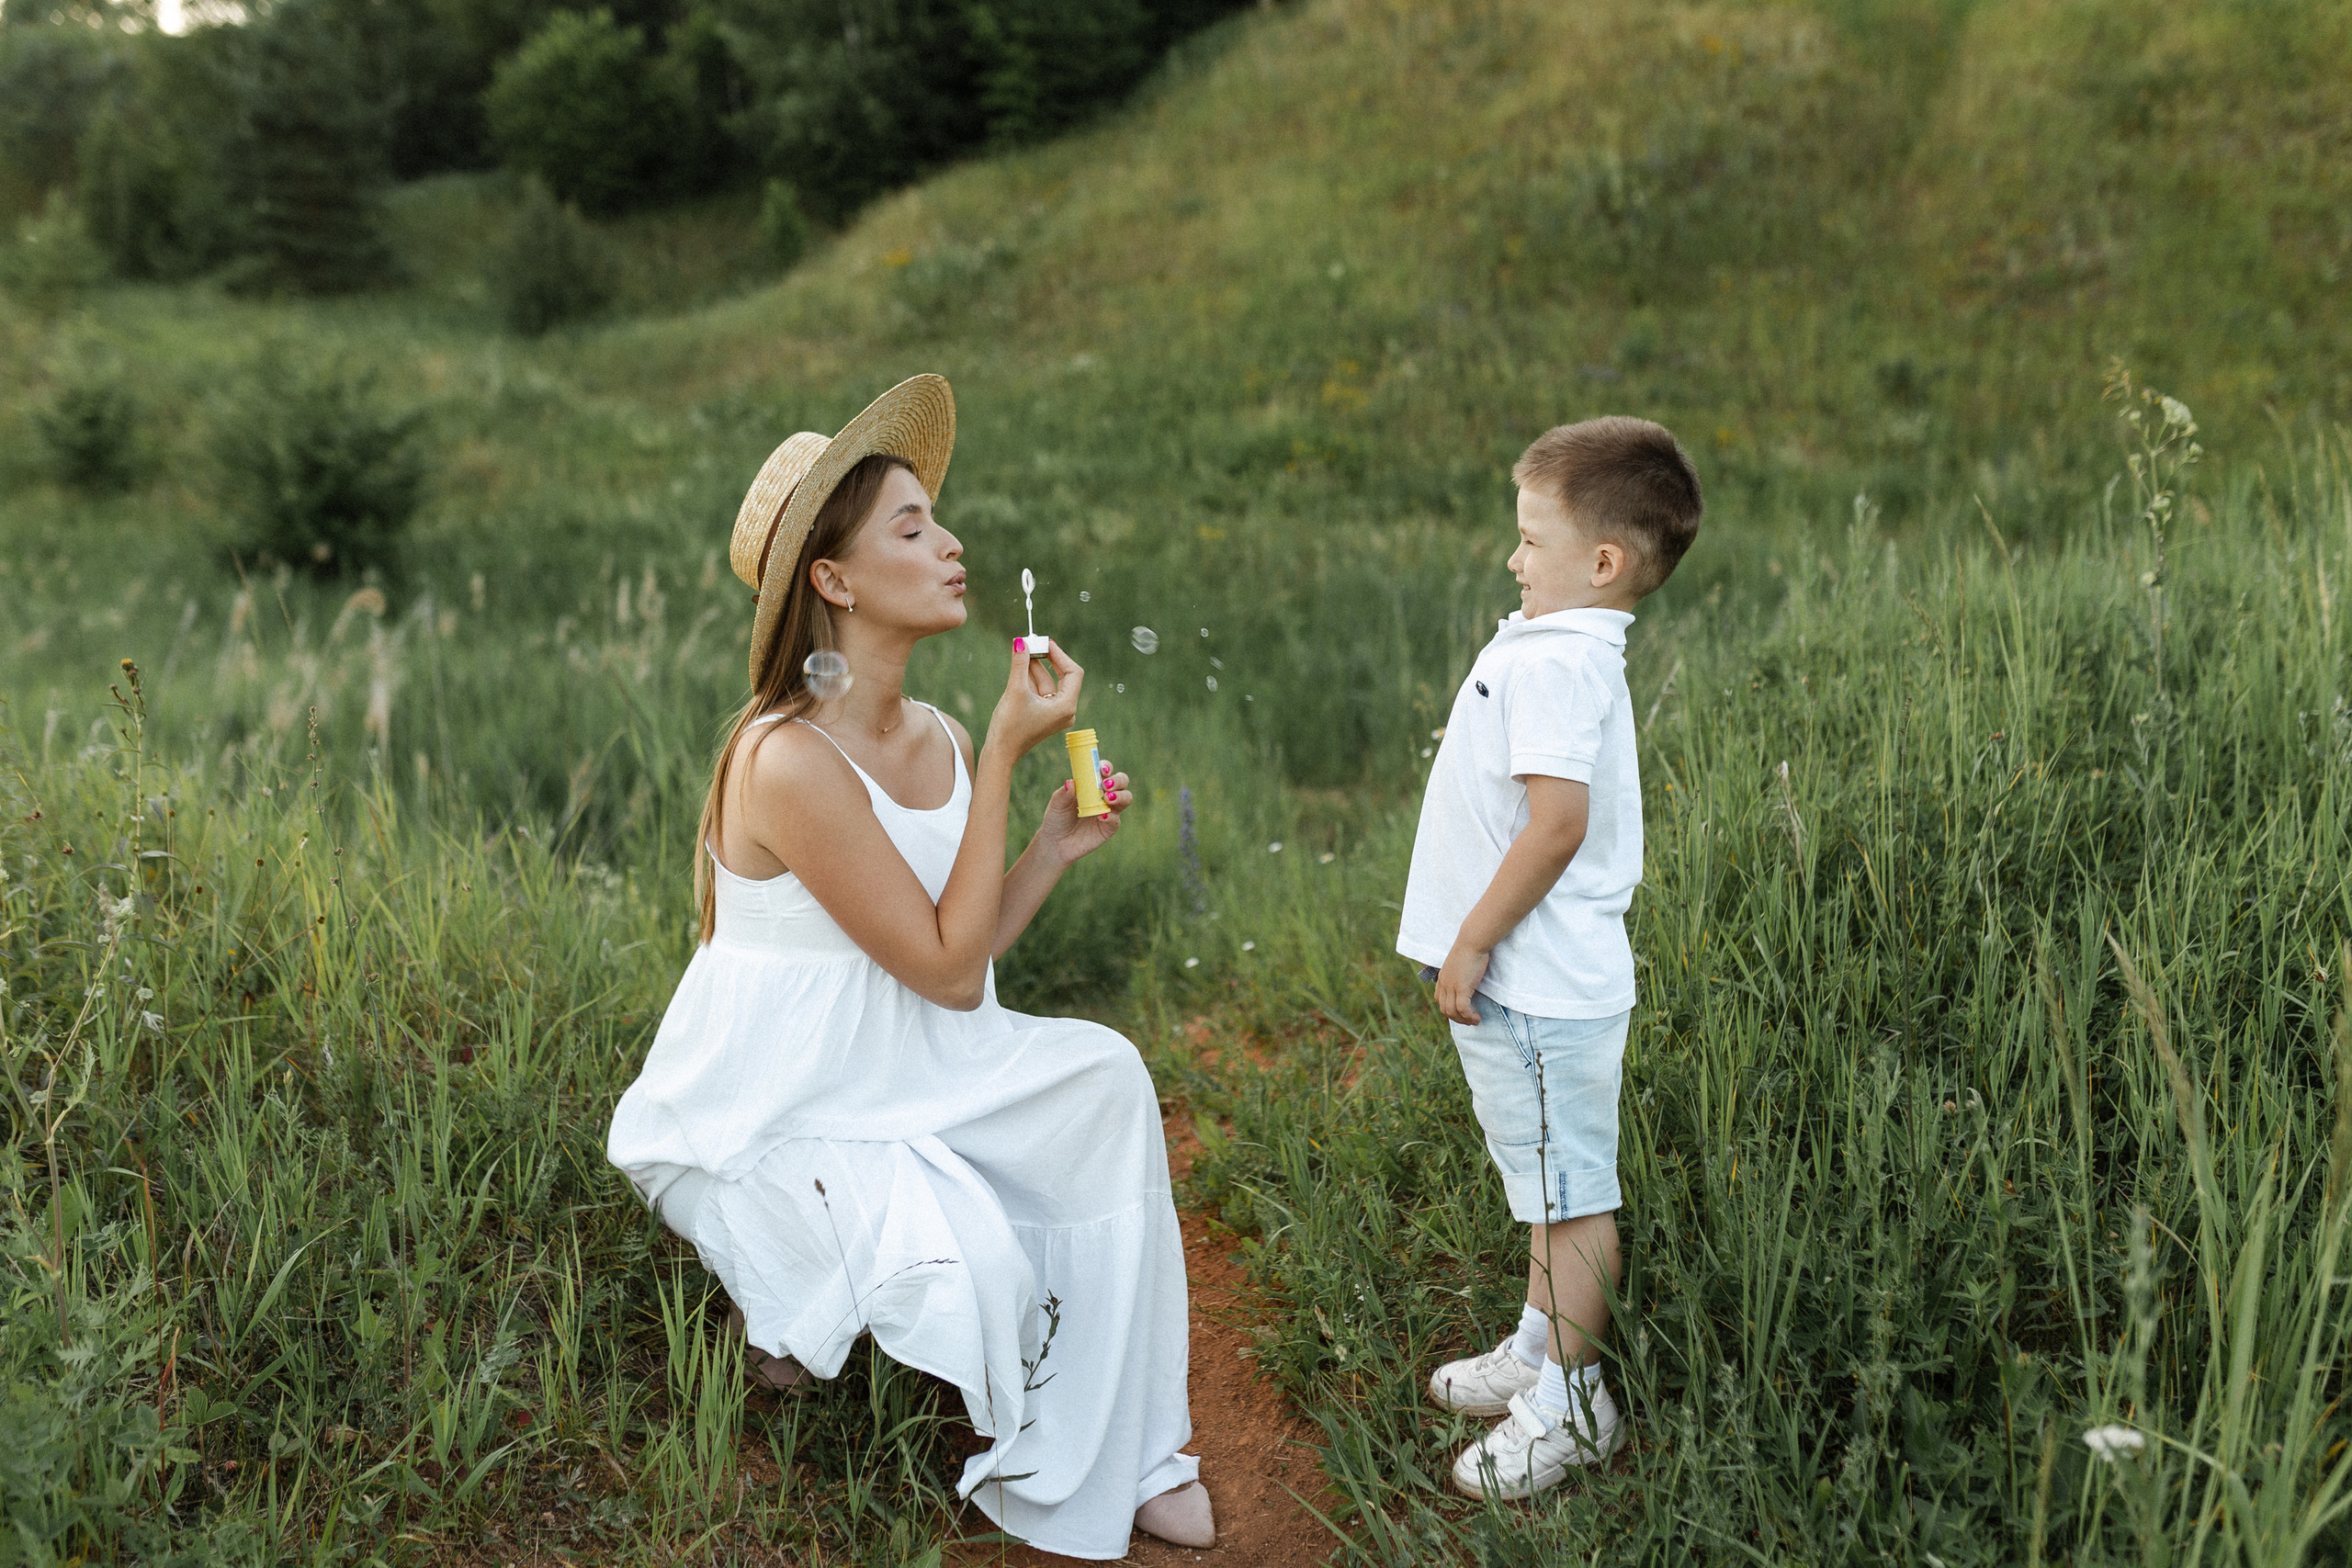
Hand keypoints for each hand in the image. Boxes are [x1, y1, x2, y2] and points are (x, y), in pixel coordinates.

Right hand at [984, 639, 1081, 760]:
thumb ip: (1020, 664)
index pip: (1073, 672)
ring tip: (1024, 650)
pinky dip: (1032, 678)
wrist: (1000, 752)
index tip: (1045, 642)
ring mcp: (1055, 713)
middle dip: (1048, 659)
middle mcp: (1065, 710)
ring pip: (1050, 682)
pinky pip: (1042, 691)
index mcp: (1066, 706)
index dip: (1059, 655)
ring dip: (1037, 667)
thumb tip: (1021, 642)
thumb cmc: (1009, 726)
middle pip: (1063, 676)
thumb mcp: (1015, 690)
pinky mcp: (1044, 714)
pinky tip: (1022, 665)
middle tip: (1034, 643)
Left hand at [1036, 760, 1131, 865]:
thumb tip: (1071, 782)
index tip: (1102, 770)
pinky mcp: (1109, 827)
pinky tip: (1102, 816)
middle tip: (1106, 785)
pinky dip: (1111, 817)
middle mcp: (1104, 795)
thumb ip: (1064, 794)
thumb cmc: (1057, 818)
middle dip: (1118, 780)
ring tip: (1108, 798)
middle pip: (1122, 781)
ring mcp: (1109, 811)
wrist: (1056, 843)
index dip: (1106, 767)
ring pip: (1126, 798)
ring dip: (1120, 796)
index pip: (1105, 771)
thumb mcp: (1057, 804)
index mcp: (1092, 784)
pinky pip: (1116, 820)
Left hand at [1434, 942, 1488, 1024]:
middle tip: (1470, 1020)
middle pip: (1445, 1009)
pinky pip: (1462, 1009)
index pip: (1439, 1000)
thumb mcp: (1461, 963)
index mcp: (1442, 978)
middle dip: (1457, 1019)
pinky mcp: (1461, 987)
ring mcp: (1451, 986)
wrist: (1473, 941)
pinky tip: (1477, 1017)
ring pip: (1452, 1012)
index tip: (1461, 1012)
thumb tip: (1468, 980)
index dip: (1449, 1009)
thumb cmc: (1471, 949)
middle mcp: (1444, 983)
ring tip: (1475, 1020)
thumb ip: (1460, 973)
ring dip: (1464, 1020)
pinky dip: (1469, 1016)